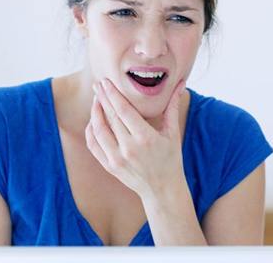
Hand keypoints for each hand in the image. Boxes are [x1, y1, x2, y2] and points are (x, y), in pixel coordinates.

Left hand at [85, 78, 186, 199]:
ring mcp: (117, 159)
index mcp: (145, 137)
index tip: (105, 82)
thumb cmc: (170, 158)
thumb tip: (181, 84)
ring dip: (95, 112)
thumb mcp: (173, 133)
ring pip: (99, 130)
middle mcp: (129, 148)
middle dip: (102, 98)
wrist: (162, 189)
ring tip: (96, 99)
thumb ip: (173, 106)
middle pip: (110, 117)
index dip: (112, 94)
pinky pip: (94, 145)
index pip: (123, 110)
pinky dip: (91, 131)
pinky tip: (93, 120)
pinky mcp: (110, 166)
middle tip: (98, 84)